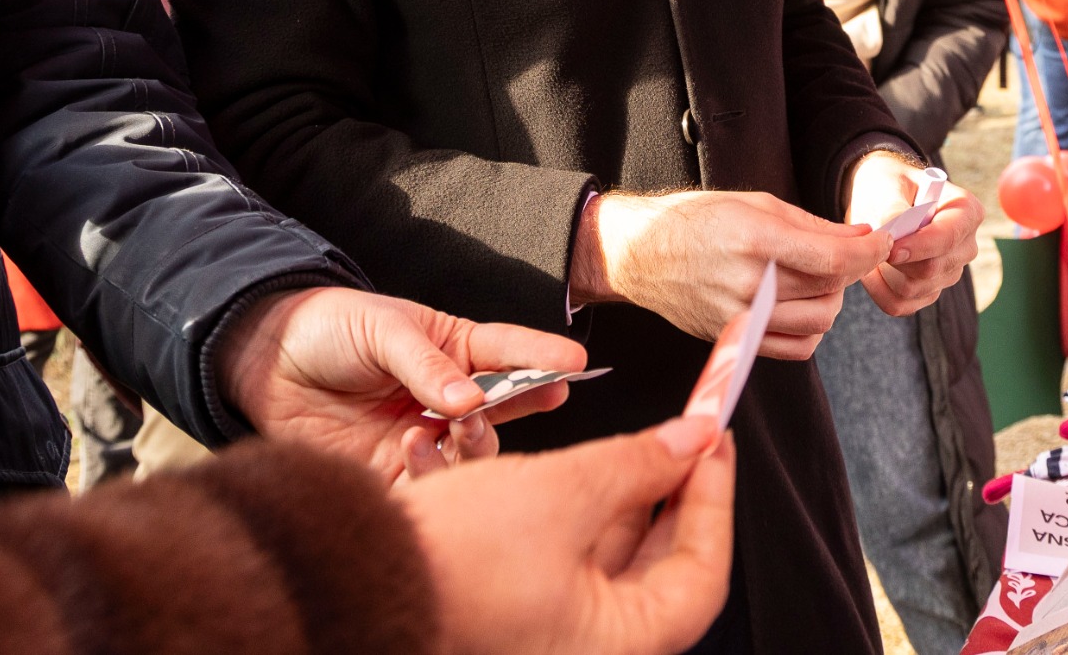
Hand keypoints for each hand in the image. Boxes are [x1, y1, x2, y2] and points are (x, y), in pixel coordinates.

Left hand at [213, 287, 585, 481]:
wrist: (264, 361)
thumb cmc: (328, 327)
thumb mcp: (383, 327)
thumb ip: (427, 364)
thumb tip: (471, 400)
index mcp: (453, 348)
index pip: (508, 352)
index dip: (544, 356)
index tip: (578, 362)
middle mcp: (447, 396)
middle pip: (504, 408)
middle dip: (526, 405)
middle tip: (538, 399)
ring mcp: (423, 435)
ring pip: (474, 452)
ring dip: (476, 441)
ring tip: (454, 425)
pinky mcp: (393, 472)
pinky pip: (430, 482)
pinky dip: (432, 470)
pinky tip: (413, 446)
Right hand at [401, 415, 734, 654]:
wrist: (355, 574)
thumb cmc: (452, 560)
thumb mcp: (562, 493)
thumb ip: (637, 464)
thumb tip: (691, 441)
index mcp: (618, 646)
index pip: (701, 571)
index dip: (712, 498)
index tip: (713, 441)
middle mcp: (591, 649)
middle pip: (662, 566)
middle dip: (674, 493)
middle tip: (688, 434)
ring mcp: (555, 633)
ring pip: (616, 559)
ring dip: (631, 497)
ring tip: (643, 441)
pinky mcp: (523, 612)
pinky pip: (575, 560)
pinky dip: (588, 513)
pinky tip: (590, 469)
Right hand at [574, 189, 888, 358]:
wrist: (642, 254)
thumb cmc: (697, 220)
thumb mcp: (755, 203)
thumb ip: (812, 225)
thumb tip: (862, 235)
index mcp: (755, 240)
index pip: (834, 257)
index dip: (869, 250)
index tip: (883, 242)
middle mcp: (749, 284)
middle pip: (831, 290)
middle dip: (850, 270)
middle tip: (843, 253)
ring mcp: (741, 318)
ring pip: (819, 322)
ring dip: (833, 300)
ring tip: (820, 280)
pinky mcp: (735, 340)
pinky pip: (795, 349)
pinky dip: (812, 330)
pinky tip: (803, 306)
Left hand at [843, 150, 983, 316]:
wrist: (880, 198)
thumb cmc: (889, 184)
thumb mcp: (888, 182)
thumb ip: (893, 205)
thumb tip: (894, 231)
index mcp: (967, 211)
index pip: (949, 238)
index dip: (919, 246)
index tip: (890, 247)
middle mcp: (965, 247)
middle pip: (933, 269)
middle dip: (897, 260)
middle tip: (872, 243)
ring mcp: (949, 272)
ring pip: (914, 289)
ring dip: (884, 273)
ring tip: (870, 248)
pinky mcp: (929, 292)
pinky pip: (901, 304)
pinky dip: (878, 289)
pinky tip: (870, 267)